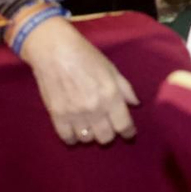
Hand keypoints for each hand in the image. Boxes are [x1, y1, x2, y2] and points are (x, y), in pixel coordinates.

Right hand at [18, 18, 138, 145]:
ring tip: (90, 126)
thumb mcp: (111, 69)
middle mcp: (94, 108)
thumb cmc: (86, 56)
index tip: (128, 133)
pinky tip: (75, 130)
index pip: (123, 125)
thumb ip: (125, 88)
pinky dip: (73, 137)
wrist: (54, 51)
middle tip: (107, 127)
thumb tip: (135, 104)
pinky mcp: (57, 116)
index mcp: (111, 95)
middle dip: (109, 134)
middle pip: (105, 137)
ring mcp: (74, 114)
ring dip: (91, 135)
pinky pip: (67, 138)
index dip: (128, 132)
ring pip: (87, 140)